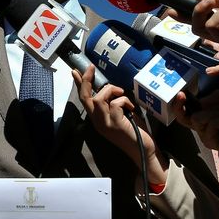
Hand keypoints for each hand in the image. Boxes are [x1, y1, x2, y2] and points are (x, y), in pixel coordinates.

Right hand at [73, 65, 165, 183]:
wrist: (143, 151)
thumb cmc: (135, 133)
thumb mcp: (121, 116)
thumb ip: (113, 106)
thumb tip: (113, 90)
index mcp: (98, 120)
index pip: (84, 100)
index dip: (79, 85)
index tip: (75, 72)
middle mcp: (98, 122)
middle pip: (86, 98)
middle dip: (87, 80)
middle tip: (90, 67)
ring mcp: (105, 123)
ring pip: (99, 98)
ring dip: (111, 91)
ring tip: (121, 94)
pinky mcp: (115, 123)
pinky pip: (115, 103)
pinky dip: (124, 101)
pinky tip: (131, 108)